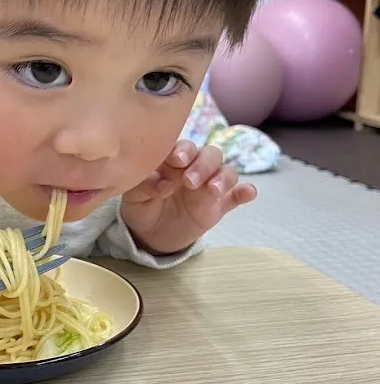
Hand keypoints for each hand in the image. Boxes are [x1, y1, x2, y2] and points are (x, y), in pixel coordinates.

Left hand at [122, 140, 255, 255]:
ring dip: (223, 177)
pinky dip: (245, 192)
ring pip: (227, 172)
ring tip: (213, 190)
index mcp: (174, 161)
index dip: (184, 151)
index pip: (184, 148)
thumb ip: (144, 185)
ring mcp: (209, 187)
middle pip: (210, 155)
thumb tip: (163, 184)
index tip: (177, 161)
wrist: (150, 235)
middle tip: (189, 182)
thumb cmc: (141, 206)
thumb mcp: (133, 197)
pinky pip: (236, 196)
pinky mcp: (218, 206)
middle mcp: (195, 168)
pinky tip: (249, 193)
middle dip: (203, 165)